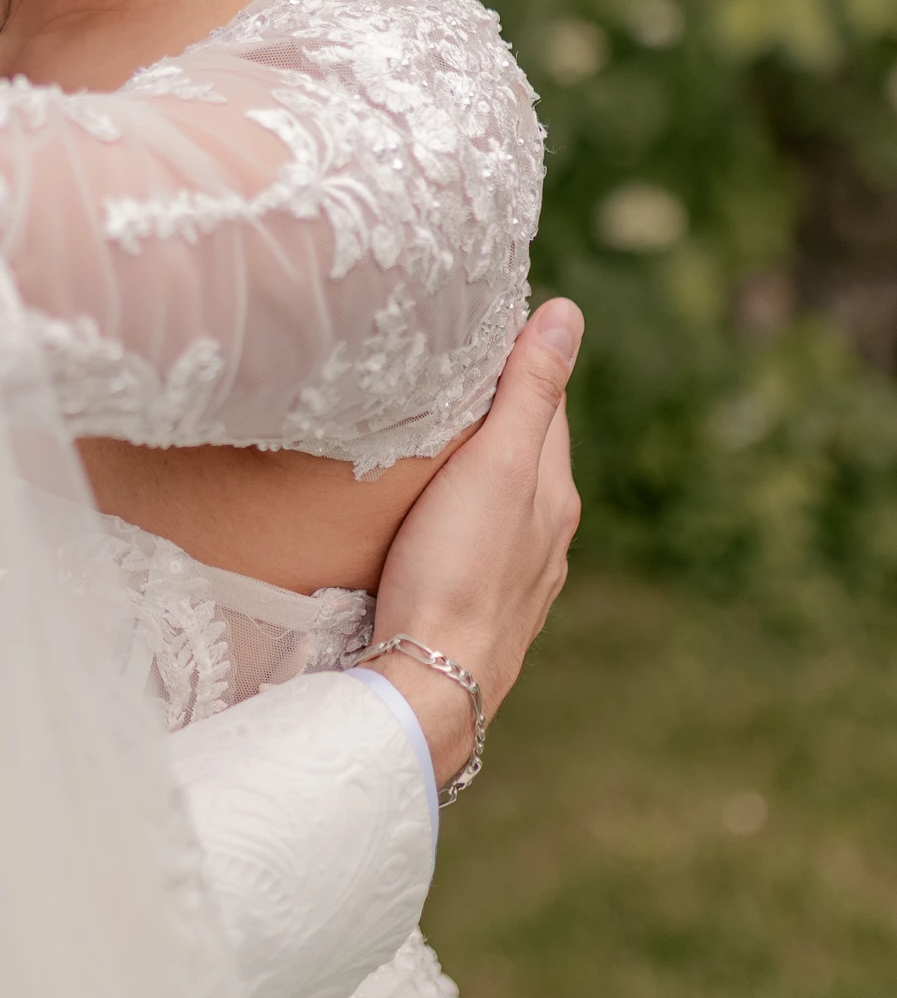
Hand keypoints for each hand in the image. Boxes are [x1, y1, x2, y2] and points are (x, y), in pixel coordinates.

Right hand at [367, 299, 582, 790]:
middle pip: (527, 453)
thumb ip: (528, 392)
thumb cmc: (457, 569)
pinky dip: (465, 514)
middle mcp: (548, 535)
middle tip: (451, 371)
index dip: (518, 362)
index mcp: (554, 491)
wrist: (429, 683)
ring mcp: (519, 578)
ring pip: (505, 502)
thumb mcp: (496, 465)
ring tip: (439, 437)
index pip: (546, 404)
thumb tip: (567, 313)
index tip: (484, 325)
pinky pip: (481, 542)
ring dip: (481, 468)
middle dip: (497, 413)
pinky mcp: (483, 609)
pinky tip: (438, 519)